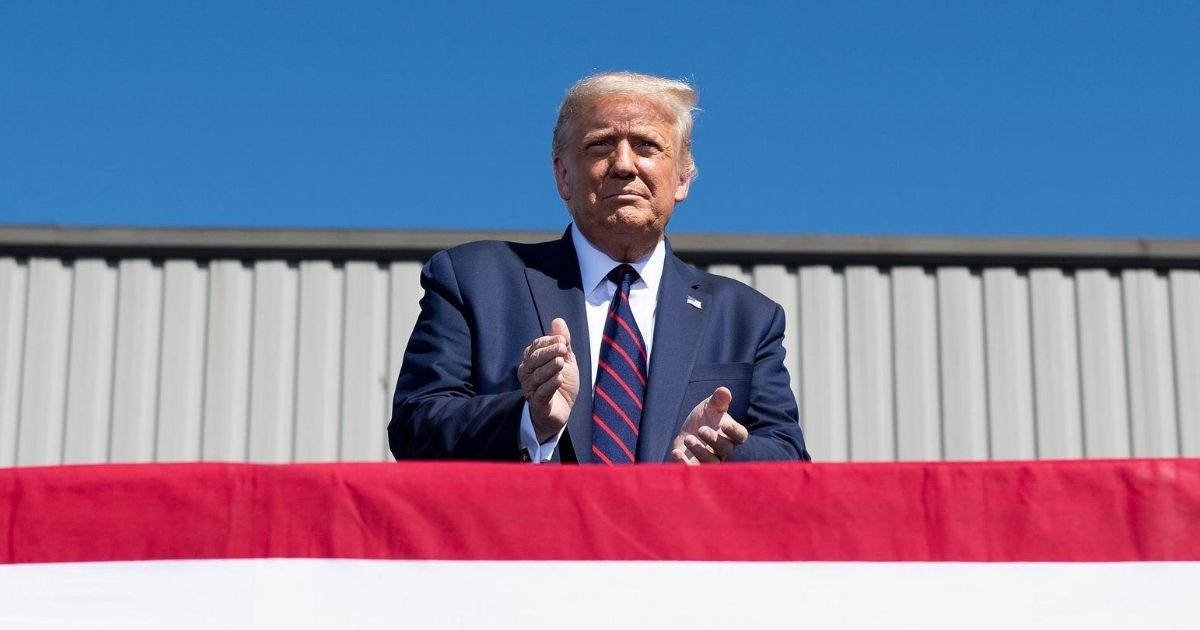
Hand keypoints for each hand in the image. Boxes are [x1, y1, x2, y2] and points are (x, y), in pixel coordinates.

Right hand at [517, 318, 579, 441]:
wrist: (562, 411)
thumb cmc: (561, 383)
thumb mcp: (565, 359)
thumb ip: (562, 342)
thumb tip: (558, 321)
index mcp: (532, 360)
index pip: (536, 347)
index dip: (549, 342)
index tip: (563, 340)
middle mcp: (527, 373)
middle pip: (534, 360)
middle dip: (548, 352)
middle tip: (562, 348)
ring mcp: (531, 389)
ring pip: (537, 376)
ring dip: (549, 368)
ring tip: (561, 362)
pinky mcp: (538, 404)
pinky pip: (542, 393)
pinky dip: (550, 385)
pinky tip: (558, 378)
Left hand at [670, 386, 748, 463]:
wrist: (688, 432)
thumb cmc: (704, 419)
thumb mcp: (710, 407)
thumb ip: (718, 401)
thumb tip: (723, 390)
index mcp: (732, 435)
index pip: (740, 435)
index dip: (734, 431)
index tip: (724, 424)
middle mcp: (725, 450)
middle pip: (726, 449)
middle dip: (714, 440)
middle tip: (701, 429)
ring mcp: (711, 460)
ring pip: (711, 461)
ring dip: (700, 451)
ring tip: (688, 438)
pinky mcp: (696, 469)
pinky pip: (694, 470)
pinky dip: (684, 463)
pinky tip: (676, 452)